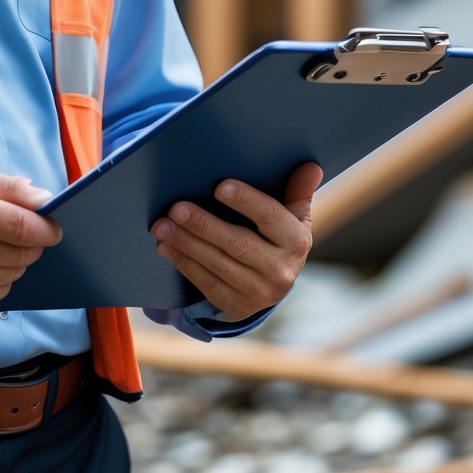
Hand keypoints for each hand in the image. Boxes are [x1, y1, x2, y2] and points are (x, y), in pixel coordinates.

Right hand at [0, 164, 61, 314]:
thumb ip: (7, 186)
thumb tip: (45, 200)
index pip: (21, 226)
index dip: (47, 229)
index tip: (54, 228)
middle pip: (20, 254)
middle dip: (33, 245)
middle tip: (24, 234)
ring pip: (11, 275)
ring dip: (16, 262)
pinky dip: (0, 281)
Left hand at [150, 163, 322, 320]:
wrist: (272, 283)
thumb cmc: (277, 236)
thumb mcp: (292, 216)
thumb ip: (297, 191)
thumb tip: (310, 165)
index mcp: (296, 241)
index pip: (271, 217)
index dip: (246, 201)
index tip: (219, 186)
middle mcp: (281, 270)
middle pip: (238, 244)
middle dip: (203, 225)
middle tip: (176, 208)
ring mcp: (260, 292)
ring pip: (217, 264)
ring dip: (186, 243)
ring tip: (161, 226)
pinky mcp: (238, 306)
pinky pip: (206, 283)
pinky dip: (184, 262)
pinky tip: (166, 246)